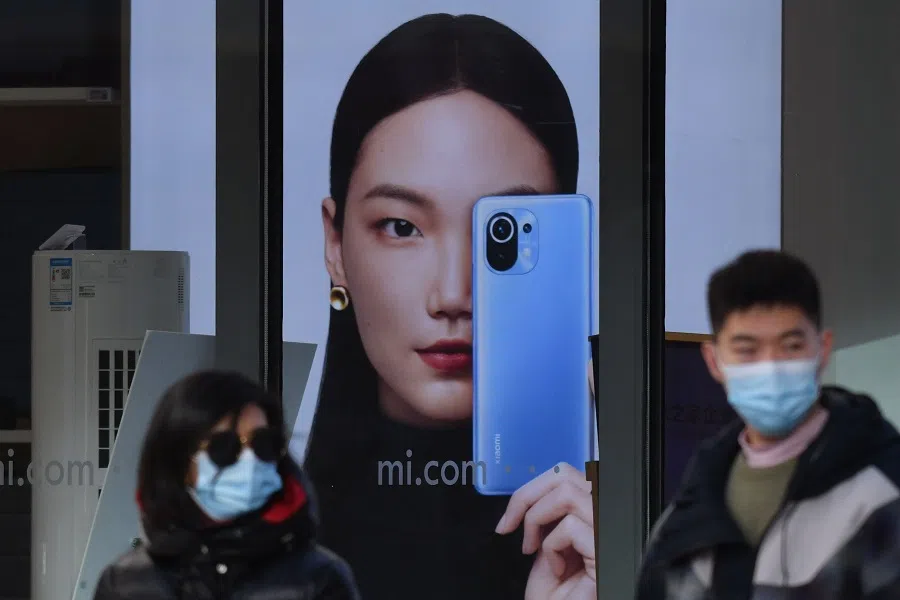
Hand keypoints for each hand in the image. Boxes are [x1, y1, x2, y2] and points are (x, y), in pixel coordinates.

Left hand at [496, 462, 595, 599]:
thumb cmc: (556, 592)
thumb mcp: (547, 540)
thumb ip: (550, 510)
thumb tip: (533, 488)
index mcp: (594, 510)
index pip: (567, 473)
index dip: (533, 487)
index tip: (511, 515)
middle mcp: (607, 516)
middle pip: (566, 473)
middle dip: (528, 496)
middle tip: (511, 525)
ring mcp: (610, 532)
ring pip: (567, 494)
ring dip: (536, 519)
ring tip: (533, 548)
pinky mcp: (607, 552)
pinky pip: (570, 527)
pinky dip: (551, 547)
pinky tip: (557, 570)